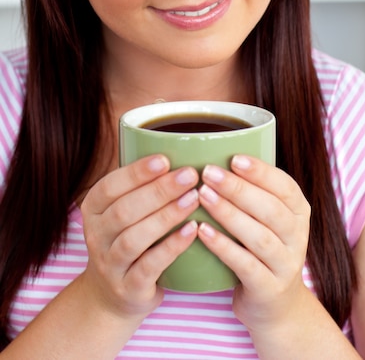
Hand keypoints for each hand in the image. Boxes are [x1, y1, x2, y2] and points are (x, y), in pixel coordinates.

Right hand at [80, 155, 198, 321]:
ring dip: (166, 216)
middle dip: (158, 190)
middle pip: (124, 210)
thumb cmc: (128, 239)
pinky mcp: (128, 288)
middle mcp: (96, 235)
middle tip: (190, 175)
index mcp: (93, 209)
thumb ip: (141, 185)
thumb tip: (180, 145)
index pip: (109, 186)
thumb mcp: (122, 210)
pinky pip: (149, 266)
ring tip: (194, 199)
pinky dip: (172, 247)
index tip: (165, 159)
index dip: (136, 173)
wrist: (113, 296)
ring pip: (134, 238)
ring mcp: (110, 264)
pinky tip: (192, 230)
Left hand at [197, 155, 310, 332]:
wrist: (275, 306)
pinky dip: (224, 247)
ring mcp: (286, 264)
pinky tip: (202, 231)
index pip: (285, 186)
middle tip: (208, 172)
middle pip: (270, 209)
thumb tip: (214, 151)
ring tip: (202, 196)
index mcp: (299, 212)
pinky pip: (246, 265)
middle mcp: (298, 237)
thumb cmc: (262, 249)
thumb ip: (252, 190)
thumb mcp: (267, 218)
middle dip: (238, 188)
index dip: (261, 171)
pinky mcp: (269, 289)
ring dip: (229, 214)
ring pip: (259, 236)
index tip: (234, 157)